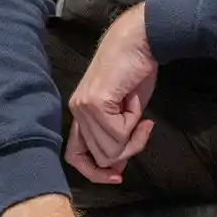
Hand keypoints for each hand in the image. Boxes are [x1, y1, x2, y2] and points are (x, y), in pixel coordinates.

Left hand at [65, 4, 157, 181]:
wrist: (139, 40)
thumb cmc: (135, 70)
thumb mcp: (127, 113)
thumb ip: (117, 138)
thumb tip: (116, 169)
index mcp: (80, 112)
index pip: (75, 157)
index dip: (96, 172)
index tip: (118, 176)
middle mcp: (76, 110)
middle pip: (101, 158)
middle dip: (127, 150)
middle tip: (142, 126)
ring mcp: (84, 106)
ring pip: (110, 150)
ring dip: (132, 136)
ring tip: (137, 111)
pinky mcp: (96, 102)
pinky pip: (119, 135)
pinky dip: (134, 125)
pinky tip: (135, 105)